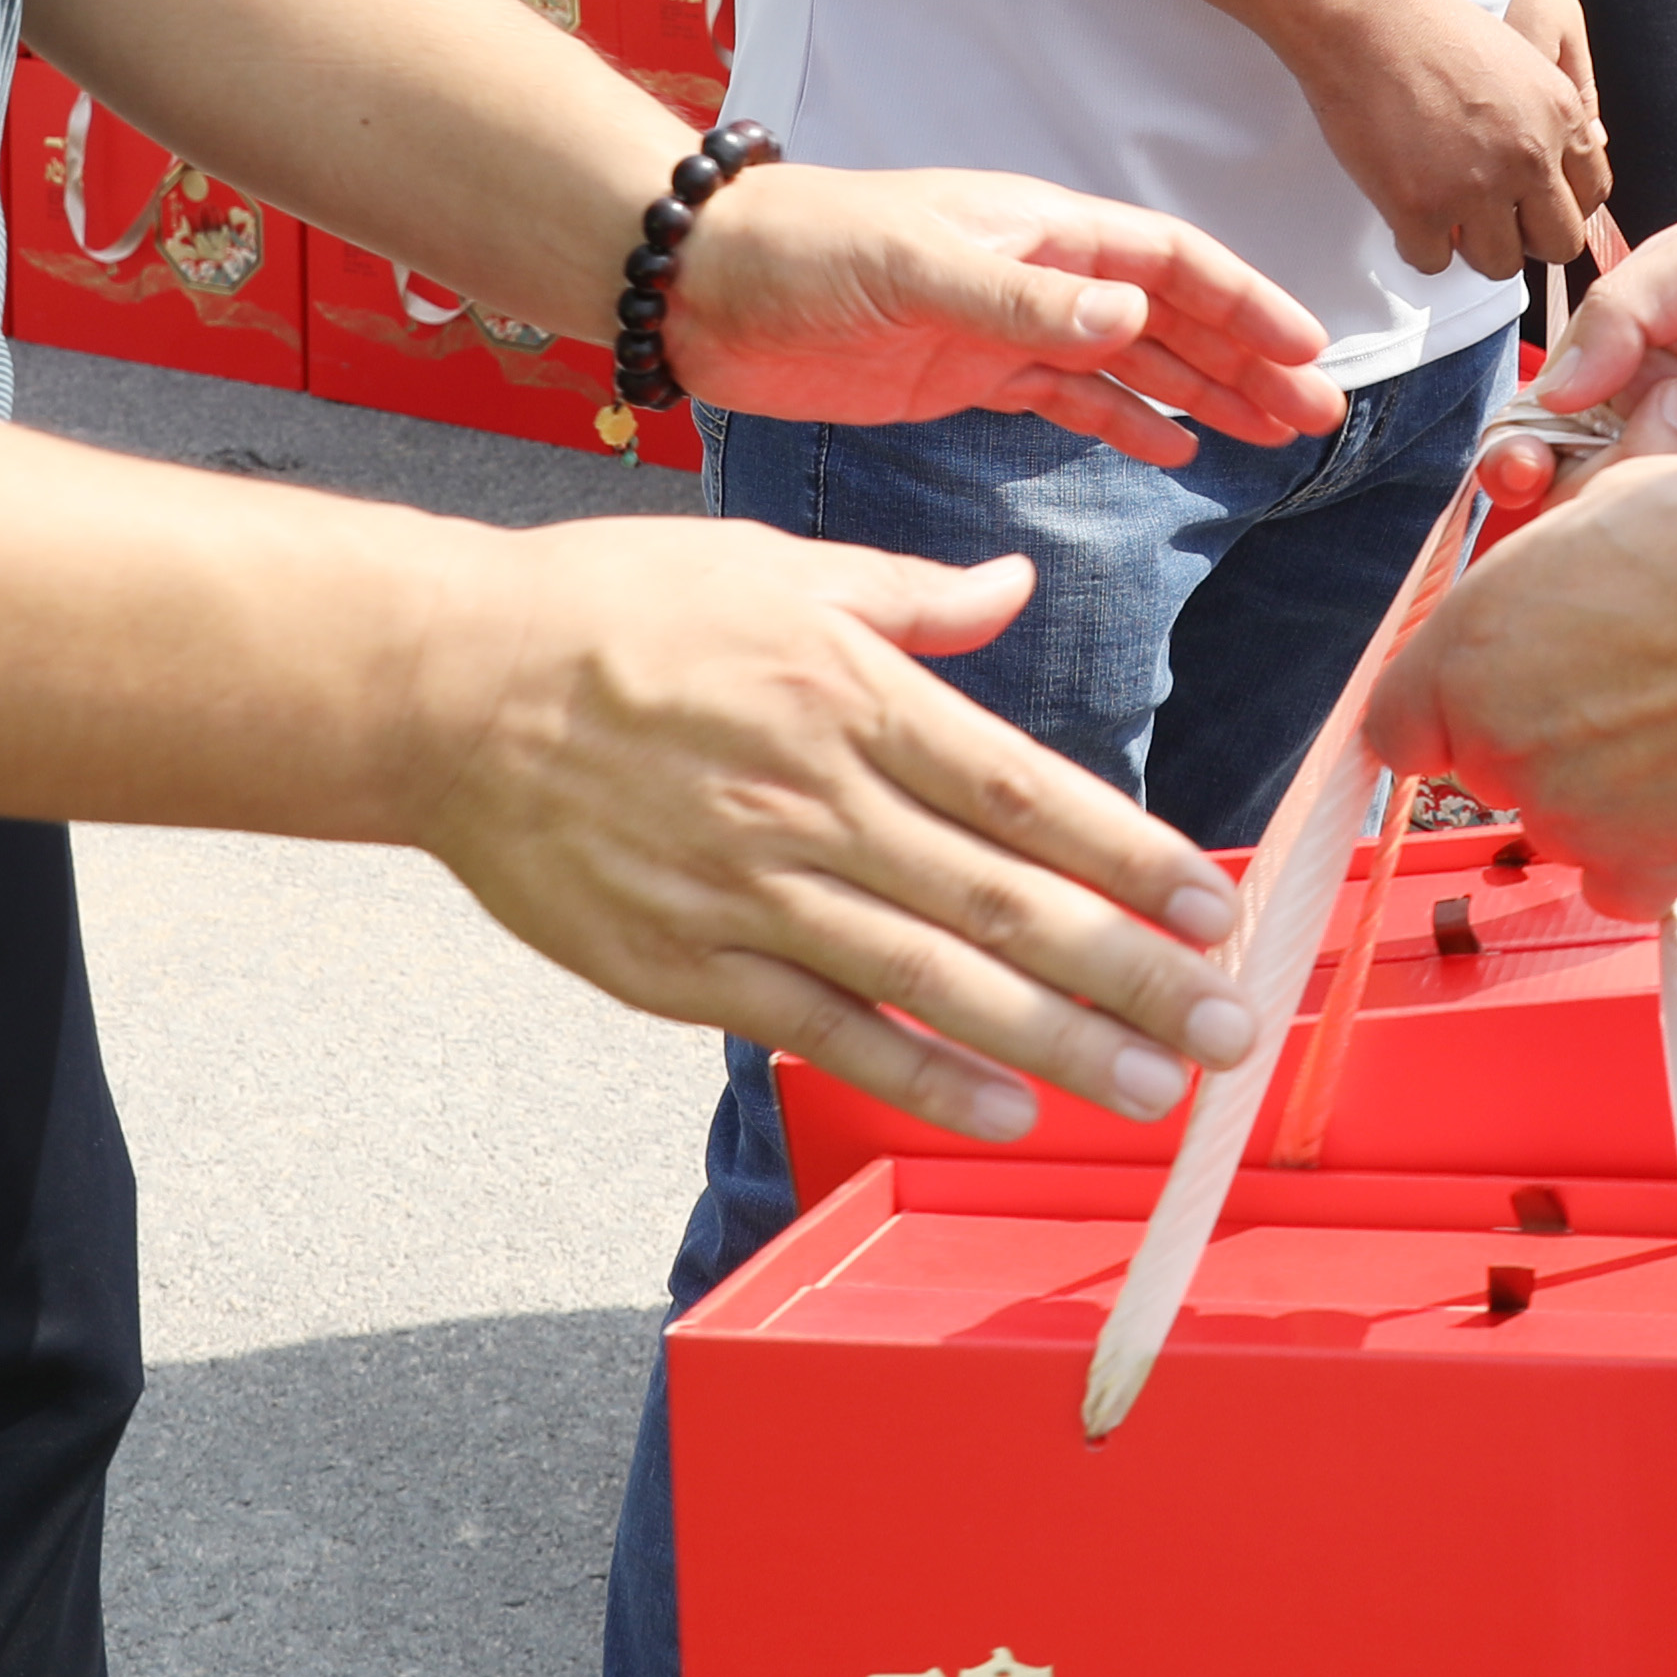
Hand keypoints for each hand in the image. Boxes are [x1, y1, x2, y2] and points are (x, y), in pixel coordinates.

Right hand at [400, 516, 1267, 1136]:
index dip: (1132, 856)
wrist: (446, 684)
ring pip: (934, 981)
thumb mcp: (771, 568)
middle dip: (1132, 974)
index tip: (1217, 905)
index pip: (1027, 792)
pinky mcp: (685, 964)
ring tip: (1154, 1089)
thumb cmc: (610, 608)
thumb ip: (907, 599)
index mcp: (853, 696)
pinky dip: (918, 1073)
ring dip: (1057, 1043)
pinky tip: (1000, 1107)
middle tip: (1231, 1032)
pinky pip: (823, 1029)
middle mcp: (820, 802)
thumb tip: (1009, 584)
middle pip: (1007, 902)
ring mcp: (752, 893)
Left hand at [671, 163, 1346, 460]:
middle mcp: (1035, 273)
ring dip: (1201, 395)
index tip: (1305, 350)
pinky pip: (1070, 401)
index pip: (1169, 262)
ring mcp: (1003, 327)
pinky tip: (1174, 451)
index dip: (1243, 302)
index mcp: (1037, 229)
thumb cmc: (803, 251)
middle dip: (1245, 360)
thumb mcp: (913, 268)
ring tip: (1272, 437)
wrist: (703, 288)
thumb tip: (1129, 313)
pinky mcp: (965, 376)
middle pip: (1168, 316)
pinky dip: (1126, 423)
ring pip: (1131, 363)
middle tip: (1315, 414)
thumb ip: (1021, 299)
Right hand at [1292, 0, 1603, 278]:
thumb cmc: (1429, 28)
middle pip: (1559, 244)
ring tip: (1446, 214)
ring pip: (1500, 265)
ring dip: (1474, 248)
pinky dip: (1418, 246)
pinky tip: (1407, 211)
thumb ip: (1547, 118)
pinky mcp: (1419, 208)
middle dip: (1526, 239)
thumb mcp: (1519, 59)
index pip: (1593, 195)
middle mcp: (1529, 156)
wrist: (1363, 19)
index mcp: (1560, 115)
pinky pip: (1434, 264)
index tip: (1533, 205)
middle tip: (1492, 220)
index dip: (1560, 205)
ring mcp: (1475, 187)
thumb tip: (1557, 172)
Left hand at [1377, 450, 1676, 915]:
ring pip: (1556, 819)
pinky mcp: (1640, 870)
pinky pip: (1616, 879)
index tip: (1484, 699)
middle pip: (1487, 765)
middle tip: (1622, 686)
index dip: (1440, 711)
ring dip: (1599, 790)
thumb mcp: (1622, 499)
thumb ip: (1555, 558)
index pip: (1397, 722)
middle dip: (1538, 734)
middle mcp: (1501, 739)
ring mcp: (1567, 816)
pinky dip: (1646, 852)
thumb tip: (1555, 568)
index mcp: (1475, 644)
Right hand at [1477, 187, 1676, 521]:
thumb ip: (1632, 306)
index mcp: (1643, 351)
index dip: (1518, 447)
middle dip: (1574, 492)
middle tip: (1623, 459)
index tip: (1516, 471)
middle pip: (1580, 484)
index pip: (1550, 413)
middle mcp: (1672, 418)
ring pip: (1640, 529)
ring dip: (1648, 507)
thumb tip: (1553, 388)